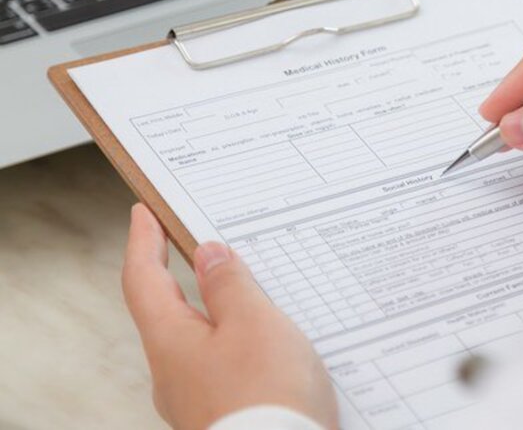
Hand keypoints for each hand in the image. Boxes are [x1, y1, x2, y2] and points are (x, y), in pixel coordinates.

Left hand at [122, 203, 338, 429]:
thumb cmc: (267, 396)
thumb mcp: (254, 323)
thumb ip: (230, 285)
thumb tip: (209, 254)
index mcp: (170, 343)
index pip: (144, 280)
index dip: (143, 242)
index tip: (143, 213)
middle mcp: (175, 375)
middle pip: (173, 311)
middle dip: (189, 276)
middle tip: (206, 241)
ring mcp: (198, 400)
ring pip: (206, 341)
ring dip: (225, 311)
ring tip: (258, 289)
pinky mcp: (226, 416)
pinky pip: (230, 367)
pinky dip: (245, 344)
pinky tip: (277, 342)